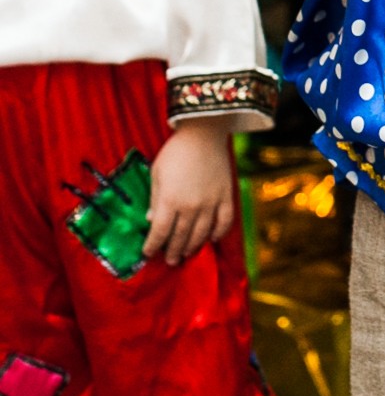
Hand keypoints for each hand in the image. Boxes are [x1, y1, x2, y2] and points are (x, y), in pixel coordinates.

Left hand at [145, 118, 236, 266]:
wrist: (204, 134)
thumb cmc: (175, 152)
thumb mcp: (157, 174)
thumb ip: (155, 200)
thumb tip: (151, 221)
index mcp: (170, 200)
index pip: (160, 232)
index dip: (153, 245)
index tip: (148, 253)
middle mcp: (191, 206)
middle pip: (180, 237)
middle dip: (172, 251)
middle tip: (169, 260)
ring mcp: (211, 203)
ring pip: (201, 234)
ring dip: (192, 247)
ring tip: (186, 254)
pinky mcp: (226, 197)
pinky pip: (224, 222)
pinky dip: (218, 233)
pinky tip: (211, 239)